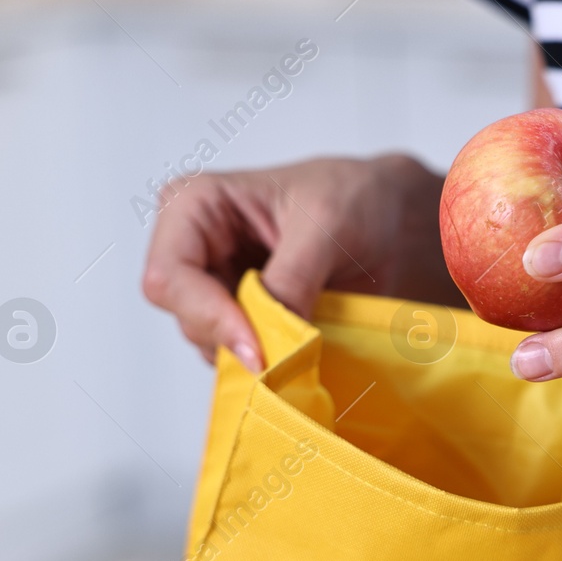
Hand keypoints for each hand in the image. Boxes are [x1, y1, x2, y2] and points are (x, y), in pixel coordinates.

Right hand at [141, 155, 459, 370]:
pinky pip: (240, 355)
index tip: (258, 351)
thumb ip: (292, 279)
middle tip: (290, 354)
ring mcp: (216, 287)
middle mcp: (193, 248)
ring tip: (307, 343)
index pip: (170, 277)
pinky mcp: (243, 318)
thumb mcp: (327, 227)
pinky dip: (271, 362)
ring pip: (211, 344)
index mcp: (194, 205)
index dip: (209, 318)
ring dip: (257, 354)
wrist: (392, 219)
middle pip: (186, 317)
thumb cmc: (356, 199)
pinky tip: (304, 350)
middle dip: (235, 341)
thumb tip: (270, 339)